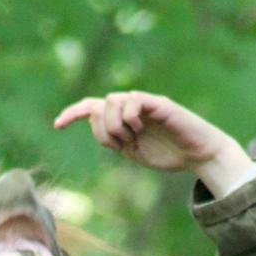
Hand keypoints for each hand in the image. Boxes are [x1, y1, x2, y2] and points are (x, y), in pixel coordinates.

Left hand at [53, 90, 255, 195]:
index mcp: (122, 120)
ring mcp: (144, 103)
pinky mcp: (158, 103)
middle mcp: (130, 107)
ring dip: (116, 125)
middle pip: (98, 107)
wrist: (197, 155)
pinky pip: (133, 100)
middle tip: (122, 144)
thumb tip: (95, 123)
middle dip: (103, 130)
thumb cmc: (168, 154)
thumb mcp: (133, 152)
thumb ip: (114, 140)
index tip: (57, 126)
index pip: (91, 109)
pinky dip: (130, 116)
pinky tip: (140, 127)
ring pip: (112, 101)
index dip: (72, 114)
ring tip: (134, 137)